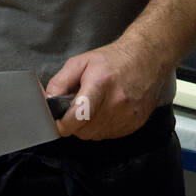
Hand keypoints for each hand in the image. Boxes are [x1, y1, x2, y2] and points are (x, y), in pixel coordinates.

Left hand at [45, 38, 166, 140]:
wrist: (147, 59)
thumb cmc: (113, 60)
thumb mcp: (80, 62)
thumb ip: (60, 82)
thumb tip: (48, 100)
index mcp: (100, 84)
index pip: (77, 117)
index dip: (63, 123)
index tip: (58, 120)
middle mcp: (116, 103)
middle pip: (84, 130)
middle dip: (75, 123)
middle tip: (77, 108)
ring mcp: (128, 115)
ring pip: (95, 135)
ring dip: (89, 126)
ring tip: (94, 107)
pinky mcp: (135, 124)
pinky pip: (109, 135)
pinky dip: (103, 127)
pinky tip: (107, 111)